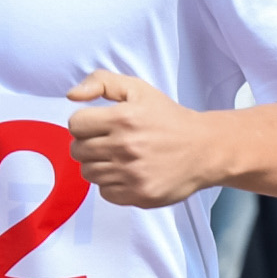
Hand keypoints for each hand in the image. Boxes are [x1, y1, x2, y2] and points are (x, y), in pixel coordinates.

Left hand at [65, 70, 220, 207]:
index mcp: (123, 118)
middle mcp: (126, 147)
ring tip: (119, 157)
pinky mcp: (139, 195)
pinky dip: (112, 184)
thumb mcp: (138, 89)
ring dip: (99, 165)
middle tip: (110, 142)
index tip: (100, 125)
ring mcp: (132, 174)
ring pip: (88, 173)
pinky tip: (128, 173)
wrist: (205, 149)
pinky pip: (105, 192)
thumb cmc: (168, 118)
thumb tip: (71, 96)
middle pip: (78, 151)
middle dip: (89, 144)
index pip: (75, 125)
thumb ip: (101, 82)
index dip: (85, 123)